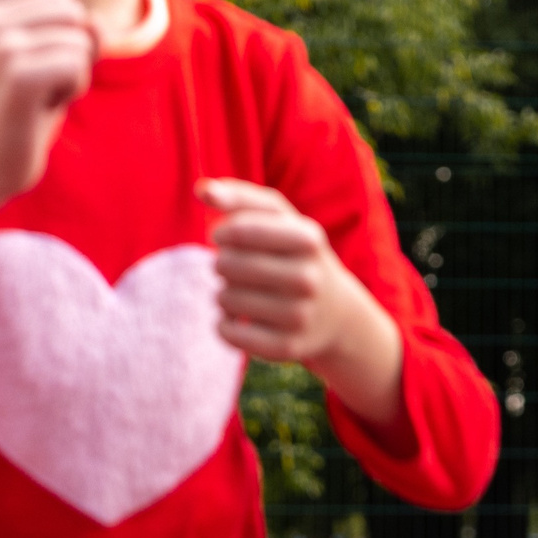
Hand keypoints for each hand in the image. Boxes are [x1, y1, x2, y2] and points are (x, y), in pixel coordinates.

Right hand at [0, 0, 95, 270]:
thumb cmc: (24, 115)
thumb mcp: (55, 64)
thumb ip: (80, 35)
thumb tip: (97, 23)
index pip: (64, 1)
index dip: (67, 40)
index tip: (37, 72)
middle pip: (75, 16)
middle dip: (74, 55)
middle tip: (41, 87)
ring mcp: (2, 48)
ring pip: (80, 44)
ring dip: (73, 79)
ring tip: (38, 101)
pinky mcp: (18, 76)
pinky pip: (77, 67)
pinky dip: (72, 91)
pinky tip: (43, 109)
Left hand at [200, 177, 403, 427]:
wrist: (335, 314)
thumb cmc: (294, 253)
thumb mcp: (279, 218)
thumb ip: (238, 197)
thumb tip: (201, 189)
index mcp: (308, 238)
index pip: (239, 229)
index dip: (221, 233)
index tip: (222, 237)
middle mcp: (308, 278)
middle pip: (226, 265)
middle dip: (222, 264)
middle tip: (235, 268)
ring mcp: (299, 316)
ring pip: (224, 299)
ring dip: (223, 294)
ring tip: (241, 293)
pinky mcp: (286, 347)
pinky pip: (228, 333)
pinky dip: (224, 324)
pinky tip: (237, 319)